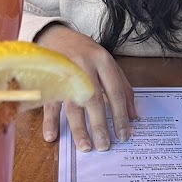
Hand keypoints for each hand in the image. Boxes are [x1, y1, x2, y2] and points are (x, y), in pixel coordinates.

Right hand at [35, 24, 136, 151]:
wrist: (56, 34)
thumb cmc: (86, 53)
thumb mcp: (108, 64)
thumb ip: (122, 87)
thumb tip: (134, 115)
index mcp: (103, 61)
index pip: (115, 92)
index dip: (121, 115)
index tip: (124, 135)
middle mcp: (84, 66)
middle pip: (94, 99)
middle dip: (100, 125)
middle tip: (104, 146)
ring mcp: (64, 72)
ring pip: (72, 103)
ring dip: (78, 128)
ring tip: (85, 146)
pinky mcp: (48, 78)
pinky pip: (50, 102)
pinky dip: (50, 120)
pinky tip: (52, 136)